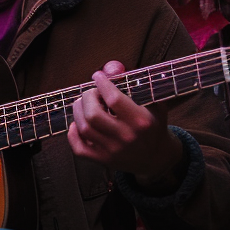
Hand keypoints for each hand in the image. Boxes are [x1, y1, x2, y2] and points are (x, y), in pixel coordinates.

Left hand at [68, 61, 182, 185]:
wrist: (157, 158)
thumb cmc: (153, 126)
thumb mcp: (154, 102)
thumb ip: (136, 83)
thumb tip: (111, 68)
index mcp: (141, 121)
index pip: (114, 99)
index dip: (102, 84)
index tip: (98, 76)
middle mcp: (126, 137)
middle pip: (94, 114)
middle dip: (88, 97)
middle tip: (92, 92)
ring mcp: (113, 151)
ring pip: (84, 128)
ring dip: (78, 110)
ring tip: (84, 103)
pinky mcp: (103, 161)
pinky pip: (79, 148)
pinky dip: (73, 134)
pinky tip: (78, 123)